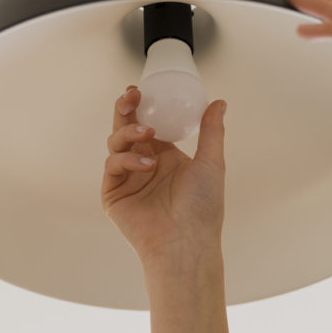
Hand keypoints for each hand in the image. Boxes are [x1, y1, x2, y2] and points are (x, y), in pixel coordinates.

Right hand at [101, 86, 228, 262]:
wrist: (186, 243)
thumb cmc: (203, 209)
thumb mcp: (211, 163)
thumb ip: (212, 131)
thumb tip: (219, 103)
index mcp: (166, 158)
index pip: (148, 124)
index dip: (143, 106)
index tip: (142, 90)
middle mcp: (144, 166)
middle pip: (126, 128)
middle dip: (126, 109)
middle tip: (132, 96)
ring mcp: (127, 179)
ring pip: (116, 143)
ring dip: (128, 132)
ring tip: (147, 134)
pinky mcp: (113, 194)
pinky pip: (112, 165)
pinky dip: (127, 160)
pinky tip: (147, 166)